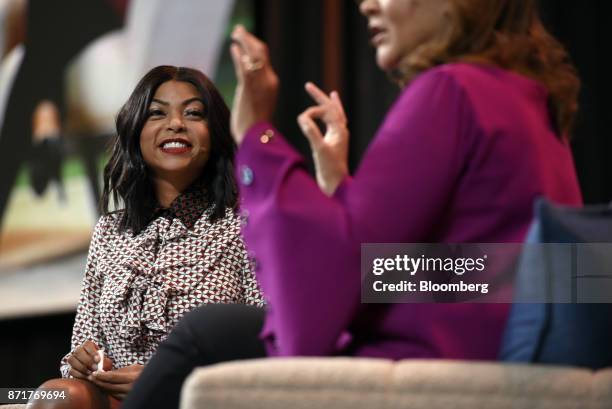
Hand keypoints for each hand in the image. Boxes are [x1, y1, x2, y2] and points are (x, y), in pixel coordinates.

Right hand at [66, 341, 111, 378]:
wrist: (96, 372)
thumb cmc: (102, 364)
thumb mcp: (105, 362)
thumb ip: (105, 362)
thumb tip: (103, 365)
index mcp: (87, 345)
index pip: (87, 345)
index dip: (92, 352)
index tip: (98, 360)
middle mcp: (78, 350)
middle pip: (78, 352)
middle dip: (87, 361)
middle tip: (95, 368)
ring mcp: (73, 359)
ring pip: (72, 360)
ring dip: (82, 367)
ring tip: (91, 373)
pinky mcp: (70, 368)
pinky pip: (71, 370)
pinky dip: (79, 374)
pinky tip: (87, 377)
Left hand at [89, 364, 143, 399]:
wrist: (154, 383)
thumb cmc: (145, 372)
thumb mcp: (134, 368)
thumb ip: (121, 370)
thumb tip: (107, 372)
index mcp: (133, 377)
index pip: (113, 377)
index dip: (102, 375)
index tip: (94, 373)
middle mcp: (130, 388)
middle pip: (109, 386)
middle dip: (99, 382)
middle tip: (91, 377)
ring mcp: (129, 395)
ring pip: (111, 392)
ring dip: (102, 387)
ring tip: (95, 381)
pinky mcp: (127, 399)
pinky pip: (115, 395)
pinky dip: (108, 391)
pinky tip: (104, 387)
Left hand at [229, 25, 278, 143]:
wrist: (256, 138)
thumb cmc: (254, 126)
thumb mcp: (257, 103)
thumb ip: (253, 89)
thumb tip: (246, 81)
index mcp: (272, 83)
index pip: (264, 59)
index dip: (253, 46)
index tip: (244, 40)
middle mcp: (268, 80)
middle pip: (261, 51)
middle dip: (249, 39)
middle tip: (239, 31)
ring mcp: (259, 83)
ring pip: (253, 54)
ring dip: (244, 41)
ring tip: (235, 33)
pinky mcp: (249, 87)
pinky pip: (244, 66)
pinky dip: (239, 55)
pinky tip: (233, 47)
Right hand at [297, 82, 348, 195]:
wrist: (336, 186)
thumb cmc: (329, 169)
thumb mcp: (319, 149)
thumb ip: (311, 132)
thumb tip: (302, 118)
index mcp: (340, 130)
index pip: (326, 110)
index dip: (312, 110)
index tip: (301, 120)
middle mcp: (341, 131)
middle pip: (332, 108)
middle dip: (320, 97)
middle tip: (307, 85)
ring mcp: (338, 137)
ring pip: (335, 115)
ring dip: (329, 104)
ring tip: (329, 94)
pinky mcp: (334, 144)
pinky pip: (333, 125)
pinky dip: (330, 117)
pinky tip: (327, 118)